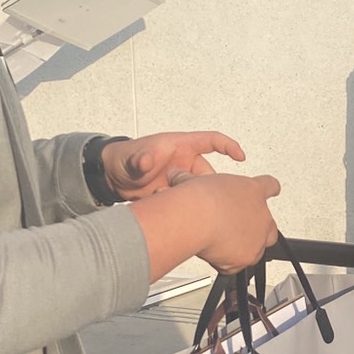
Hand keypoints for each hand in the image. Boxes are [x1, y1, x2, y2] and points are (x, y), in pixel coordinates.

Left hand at [100, 131, 244, 198]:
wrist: (113, 179)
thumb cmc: (125, 158)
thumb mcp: (134, 157)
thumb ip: (141, 159)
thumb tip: (145, 161)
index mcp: (182, 146)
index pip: (212, 141)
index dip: (229, 146)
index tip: (241, 157)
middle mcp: (186, 163)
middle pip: (209, 175)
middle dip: (204, 188)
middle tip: (192, 197)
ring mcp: (182, 180)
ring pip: (198, 193)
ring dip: (188, 200)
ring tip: (169, 201)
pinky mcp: (177, 195)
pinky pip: (187, 204)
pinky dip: (181, 210)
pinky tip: (168, 212)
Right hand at [179, 173, 280, 272]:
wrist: (197, 219)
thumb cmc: (199, 198)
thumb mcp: (196, 181)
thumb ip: (192, 179)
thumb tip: (177, 174)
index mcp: (252, 190)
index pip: (270, 186)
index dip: (269, 189)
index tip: (270, 191)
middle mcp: (261, 215)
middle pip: (270, 225)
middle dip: (258, 229)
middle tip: (239, 229)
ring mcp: (258, 237)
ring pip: (261, 246)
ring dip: (246, 246)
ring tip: (227, 246)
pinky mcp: (249, 256)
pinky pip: (241, 263)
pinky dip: (230, 262)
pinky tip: (217, 256)